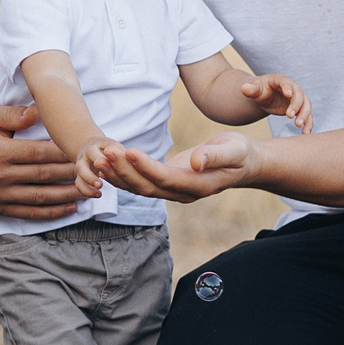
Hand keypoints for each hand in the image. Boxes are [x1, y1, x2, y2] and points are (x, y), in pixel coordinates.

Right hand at [0, 104, 82, 220]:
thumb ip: (15, 113)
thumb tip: (40, 110)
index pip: (38, 153)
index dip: (63, 153)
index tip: (84, 151)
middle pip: (43, 175)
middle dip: (72, 173)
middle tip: (96, 171)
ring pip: (39, 197)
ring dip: (67, 195)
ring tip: (91, 191)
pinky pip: (28, 212)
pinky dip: (51, 212)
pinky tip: (71, 206)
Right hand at [75, 138, 123, 197]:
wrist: (90, 147)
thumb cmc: (109, 148)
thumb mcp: (116, 146)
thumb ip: (123, 153)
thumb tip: (134, 161)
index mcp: (99, 144)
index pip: (102, 149)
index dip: (108, 157)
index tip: (113, 164)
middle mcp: (88, 153)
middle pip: (86, 159)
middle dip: (92, 172)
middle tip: (100, 183)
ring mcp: (82, 163)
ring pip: (79, 171)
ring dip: (88, 180)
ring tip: (99, 188)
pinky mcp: (80, 175)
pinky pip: (79, 183)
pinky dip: (86, 190)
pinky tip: (98, 195)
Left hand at [95, 133, 257, 204]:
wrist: (242, 164)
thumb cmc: (240, 154)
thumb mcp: (234, 150)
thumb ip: (215, 156)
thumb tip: (195, 162)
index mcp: (198, 186)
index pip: (166, 179)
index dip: (146, 167)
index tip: (128, 151)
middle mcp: (182, 193)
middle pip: (147, 187)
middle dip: (125, 170)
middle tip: (106, 152)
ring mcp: (173, 191)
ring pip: (139, 188)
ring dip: (118, 174)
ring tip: (101, 156)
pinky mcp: (165, 183)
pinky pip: (139, 183)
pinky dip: (121, 174)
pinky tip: (106, 162)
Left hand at [242, 73, 311, 132]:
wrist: (263, 96)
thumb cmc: (258, 90)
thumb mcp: (253, 89)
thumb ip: (250, 89)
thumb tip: (244, 88)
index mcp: (280, 80)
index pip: (286, 82)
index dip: (288, 87)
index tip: (288, 95)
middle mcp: (292, 88)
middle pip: (299, 94)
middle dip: (297, 105)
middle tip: (290, 116)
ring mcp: (297, 98)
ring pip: (306, 105)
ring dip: (305, 114)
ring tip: (299, 125)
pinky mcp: (299, 108)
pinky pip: (307, 115)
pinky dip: (308, 123)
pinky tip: (305, 132)